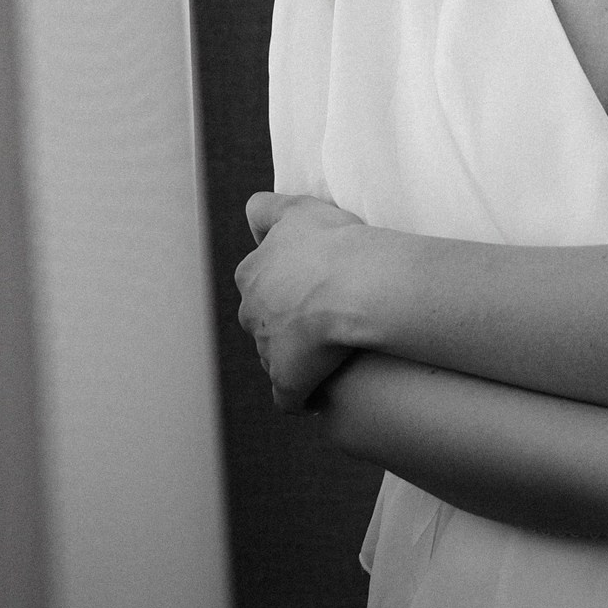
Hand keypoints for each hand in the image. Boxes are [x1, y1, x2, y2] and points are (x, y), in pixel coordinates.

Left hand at [236, 192, 367, 410]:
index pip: (259, 282)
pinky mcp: (288, 381)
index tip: (310, 285)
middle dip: (284, 321)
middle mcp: (251, 313)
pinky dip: (302, 397)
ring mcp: (267, 350)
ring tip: (330, 353)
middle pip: (263, 320)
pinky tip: (321, 394)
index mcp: (251, 274)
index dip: (285, 284)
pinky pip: (290, 397)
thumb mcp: (296, 210)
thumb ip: (267, 209)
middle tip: (323, 317)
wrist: (356, 285)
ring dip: (297, 355)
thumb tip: (253, 218)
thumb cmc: (333, 244)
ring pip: (276, 356)